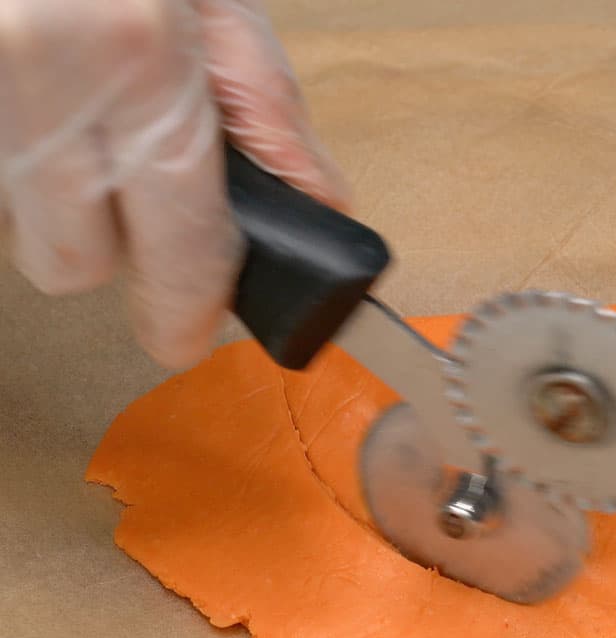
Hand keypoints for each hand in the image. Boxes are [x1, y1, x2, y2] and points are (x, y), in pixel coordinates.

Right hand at [0, 0, 348, 368]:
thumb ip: (267, 105)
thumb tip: (320, 206)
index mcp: (139, 60)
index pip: (178, 246)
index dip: (182, 312)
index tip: (183, 335)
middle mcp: (40, 80)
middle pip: (72, 261)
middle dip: (111, 245)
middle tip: (131, 187)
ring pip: (14, 222)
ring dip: (53, 198)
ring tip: (76, 114)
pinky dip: (13, 157)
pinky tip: (38, 98)